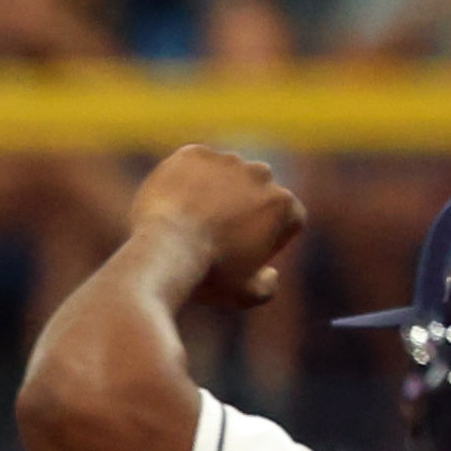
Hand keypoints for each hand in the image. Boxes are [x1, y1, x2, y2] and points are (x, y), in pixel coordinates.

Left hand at [132, 144, 305, 305]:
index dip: (270, 236)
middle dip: (245, 208)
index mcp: (283, 204)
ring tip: (191, 219)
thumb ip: (267, 286)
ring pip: (225, 174)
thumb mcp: (244, 295)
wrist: (163, 252)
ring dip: (215, 190)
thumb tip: (272, 274)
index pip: (287, 216)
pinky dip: (186, 179)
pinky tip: (175, 202)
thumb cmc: (207, 277)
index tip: (246, 251)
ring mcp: (227, 161)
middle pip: (258, 190)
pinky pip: (193, 164)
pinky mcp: (193, 155)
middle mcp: (261, 175)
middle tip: (217, 234)